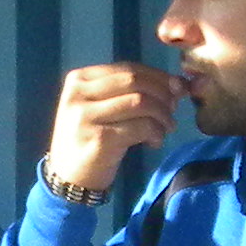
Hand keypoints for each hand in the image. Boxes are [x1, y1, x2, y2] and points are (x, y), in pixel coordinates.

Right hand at [44, 61, 184, 199]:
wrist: (68, 177)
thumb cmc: (89, 138)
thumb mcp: (102, 108)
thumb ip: (130, 92)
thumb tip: (177, 83)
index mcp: (79, 79)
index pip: (127, 68)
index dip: (158, 76)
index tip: (177, 90)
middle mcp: (78, 94)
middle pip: (135, 81)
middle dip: (162, 94)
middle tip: (172, 111)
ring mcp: (86, 116)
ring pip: (140, 102)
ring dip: (162, 115)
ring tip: (166, 128)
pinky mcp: (100, 139)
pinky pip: (141, 127)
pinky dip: (156, 132)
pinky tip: (154, 142)